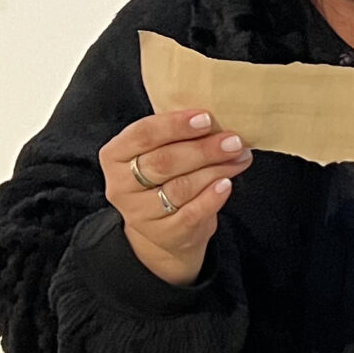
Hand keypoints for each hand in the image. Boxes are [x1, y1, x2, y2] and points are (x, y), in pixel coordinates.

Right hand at [101, 109, 253, 286]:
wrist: (163, 228)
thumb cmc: (163, 178)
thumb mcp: (158, 152)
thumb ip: (176, 135)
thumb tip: (216, 119)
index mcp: (114, 155)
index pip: (143, 134)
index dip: (175, 125)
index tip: (206, 118)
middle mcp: (121, 186)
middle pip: (164, 162)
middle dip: (202, 149)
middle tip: (232, 140)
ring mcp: (140, 213)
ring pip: (180, 187)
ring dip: (215, 170)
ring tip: (239, 157)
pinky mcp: (164, 233)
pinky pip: (191, 213)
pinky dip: (211, 197)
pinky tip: (227, 184)